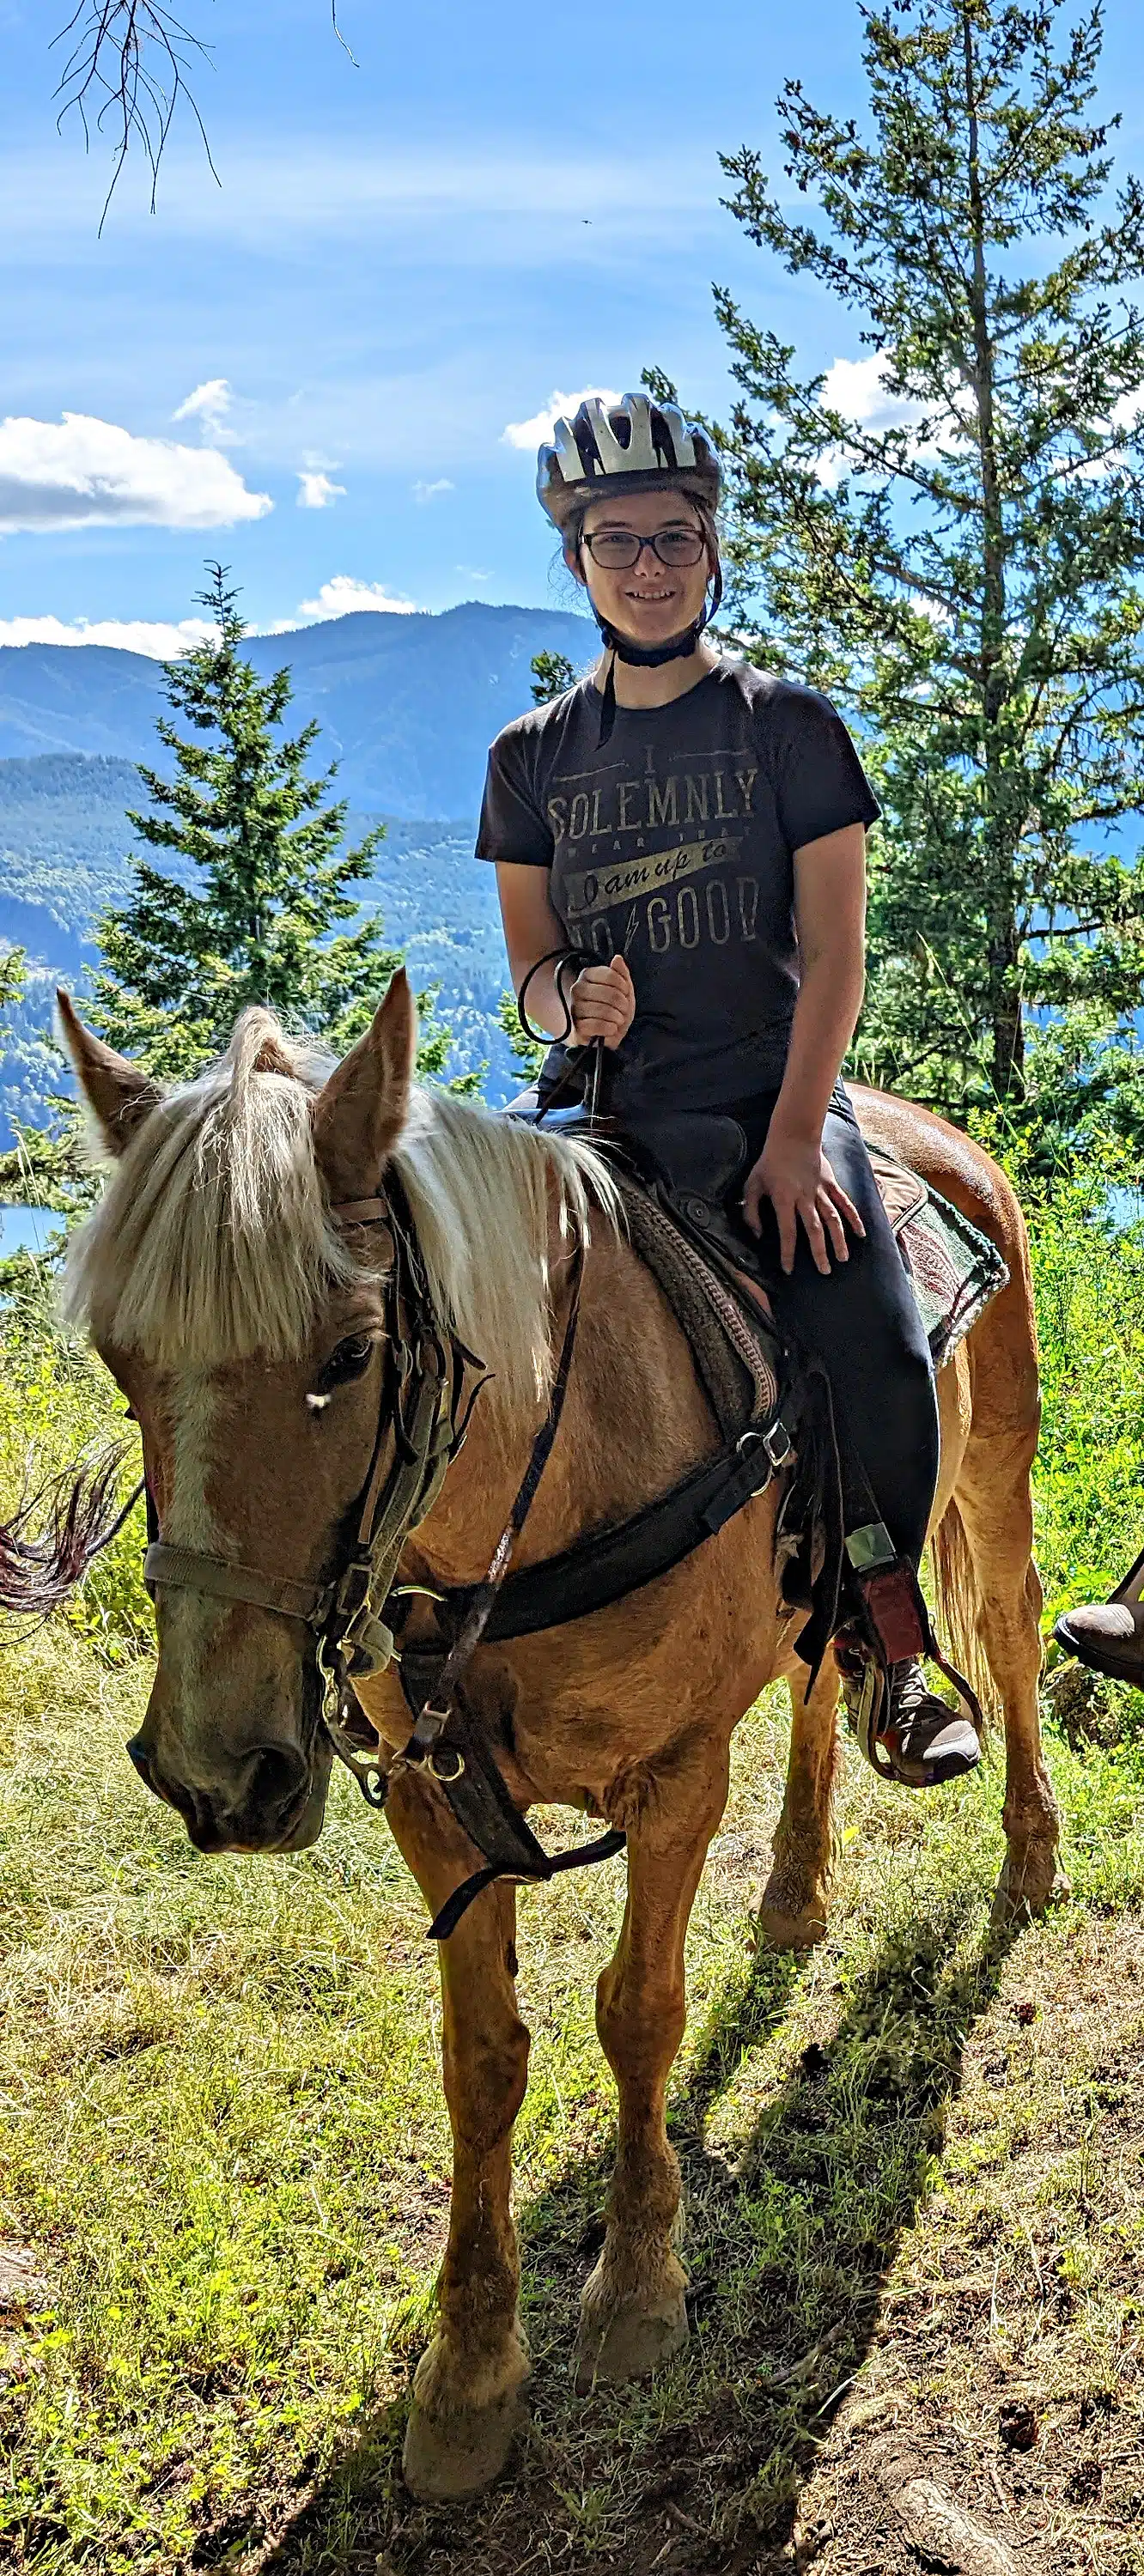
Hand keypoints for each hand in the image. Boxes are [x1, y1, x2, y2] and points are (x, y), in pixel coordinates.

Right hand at [569, 955, 634, 1050]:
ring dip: (617, 1018)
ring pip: (602, 1010)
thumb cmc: (614, 1008)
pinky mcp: (575, 1026)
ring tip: (617, 1020)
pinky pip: (594, 1025)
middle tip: (623, 1010)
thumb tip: (617, 958)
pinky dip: (608, 1029)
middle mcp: (577, 989)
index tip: (625, 993)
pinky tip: (611, 1029)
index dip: (623, 986)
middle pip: (608, 993)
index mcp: (587, 975)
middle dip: (622, 1004)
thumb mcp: (623, 989)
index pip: (610, 975)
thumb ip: (621, 973)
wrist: (606, 1033)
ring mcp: (574, 1008)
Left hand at [742, 1127, 865, 1277]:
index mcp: (784, 1198)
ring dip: (839, 1240)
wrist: (793, 1136)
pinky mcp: (831, 1184)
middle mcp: (805, 1197)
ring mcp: (821, 1190)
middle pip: (815, 1229)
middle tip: (825, 1271)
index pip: (787, 1231)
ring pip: (833, 1219)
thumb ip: (750, 1210)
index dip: (788, 1252)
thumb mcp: (752, 1184)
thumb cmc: (770, 1162)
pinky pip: (845, 1203)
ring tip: (842, 1258)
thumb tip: (757, 1234)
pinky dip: (854, 1218)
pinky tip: (861, 1233)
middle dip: (819, 1252)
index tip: (788, 1270)